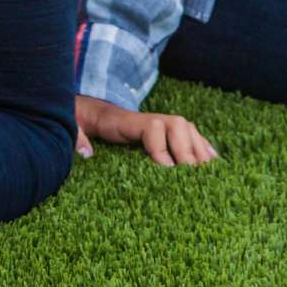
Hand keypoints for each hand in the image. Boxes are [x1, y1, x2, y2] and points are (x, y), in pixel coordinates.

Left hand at [75, 94, 217, 165]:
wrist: (83, 108)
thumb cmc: (79, 120)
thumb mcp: (73, 125)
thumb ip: (77, 136)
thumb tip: (86, 154)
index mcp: (123, 120)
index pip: (151, 128)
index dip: (161, 149)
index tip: (167, 171)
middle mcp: (145, 118)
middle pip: (177, 126)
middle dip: (187, 151)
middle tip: (193, 178)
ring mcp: (156, 121)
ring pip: (186, 129)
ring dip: (199, 149)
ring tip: (210, 174)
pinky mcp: (161, 129)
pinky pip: (187, 134)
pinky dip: (201, 145)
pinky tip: (213, 161)